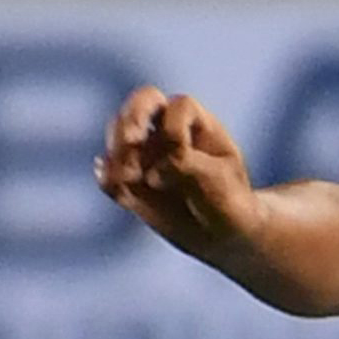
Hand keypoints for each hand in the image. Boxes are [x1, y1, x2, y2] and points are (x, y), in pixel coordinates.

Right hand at [95, 88, 259, 256]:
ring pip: (117, 135)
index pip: (179, 106)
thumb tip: (149, 173)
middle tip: (131, 141)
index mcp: (197, 123)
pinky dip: (109, 180)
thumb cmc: (229, 200)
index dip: (175, 126)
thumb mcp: (218, 181)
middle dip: (130, 122)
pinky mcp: (128, 177)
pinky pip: (108, 172)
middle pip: (138, 105)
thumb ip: (187, 167)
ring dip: (118, 153)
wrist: (221, 233)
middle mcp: (166, 129)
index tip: (182, 153)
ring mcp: (144, 151)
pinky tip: (121, 195)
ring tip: (131, 178)